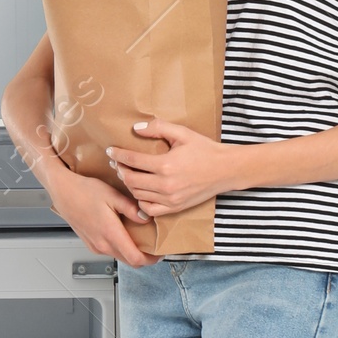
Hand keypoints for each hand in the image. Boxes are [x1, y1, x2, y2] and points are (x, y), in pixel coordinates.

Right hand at [39, 162, 159, 266]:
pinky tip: (124, 234)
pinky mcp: (90, 243)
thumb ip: (132, 209)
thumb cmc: (84, 191)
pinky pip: (110, 251)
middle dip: (145, 257)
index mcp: (110, 233)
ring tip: (141, 237)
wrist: (63, 191)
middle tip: (154, 245)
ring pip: (120, 256)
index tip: (159, 252)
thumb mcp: (112, 195)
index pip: (136, 258)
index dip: (151, 259)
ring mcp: (95, 245)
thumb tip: (147, 218)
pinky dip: (121, 247)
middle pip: (130, 261)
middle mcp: (102, 244)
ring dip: (132, 252)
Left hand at [108, 120, 239, 216]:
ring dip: (129, 184)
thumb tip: (136, 128)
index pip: (132, 160)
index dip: (118, 154)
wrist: (226, 169)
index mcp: (166, 164)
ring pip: (137, 194)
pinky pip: (149, 209)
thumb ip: (158, 128)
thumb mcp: (183, 133)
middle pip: (131, 179)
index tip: (111, 150)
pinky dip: (141, 201)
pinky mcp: (175, 207)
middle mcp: (165, 184)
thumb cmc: (205, 149)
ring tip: (127, 174)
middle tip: (117, 162)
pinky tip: (141, 191)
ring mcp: (170, 199)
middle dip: (120, 169)